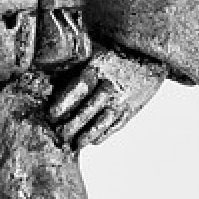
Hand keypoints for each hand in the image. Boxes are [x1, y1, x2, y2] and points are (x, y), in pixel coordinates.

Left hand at [46, 48, 165, 150]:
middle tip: (60, 135)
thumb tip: (49, 83)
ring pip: (102, 122)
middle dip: (72, 125)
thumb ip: (75, 68)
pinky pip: (116, 126)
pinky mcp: (132, 109)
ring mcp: (122, 99)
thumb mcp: (94, 54)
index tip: (52, 114)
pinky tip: (93, 141)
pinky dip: (104, 135)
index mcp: (98, 68)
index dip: (64, 102)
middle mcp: (110, 85)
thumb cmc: (115, 54)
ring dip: (87, 136)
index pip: (79, 88)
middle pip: (88, 109)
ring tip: (75, 145)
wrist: (149, 55)